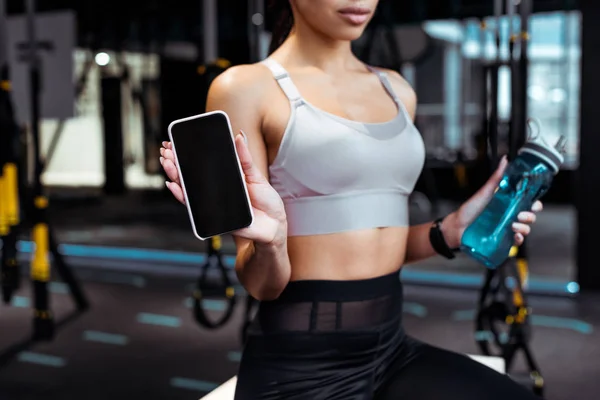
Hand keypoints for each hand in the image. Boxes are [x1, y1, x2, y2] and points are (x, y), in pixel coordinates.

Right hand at [160, 132, 287, 244]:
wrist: (273, 224)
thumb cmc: (266, 201)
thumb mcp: (255, 175)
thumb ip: (245, 158)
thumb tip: (239, 135)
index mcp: (224, 179)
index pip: (200, 166)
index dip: (186, 155)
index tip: (173, 143)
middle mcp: (215, 191)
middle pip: (189, 176)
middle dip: (175, 163)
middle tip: (166, 150)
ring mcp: (212, 203)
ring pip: (187, 189)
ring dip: (175, 176)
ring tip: (168, 163)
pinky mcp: (212, 216)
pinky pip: (193, 207)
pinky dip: (182, 196)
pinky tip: (174, 185)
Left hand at [442, 156, 543, 247]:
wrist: (457, 226)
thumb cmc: (470, 210)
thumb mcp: (485, 192)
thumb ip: (497, 177)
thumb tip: (505, 160)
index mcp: (508, 205)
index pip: (528, 204)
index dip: (535, 204)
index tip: (533, 203)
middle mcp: (510, 217)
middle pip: (530, 217)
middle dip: (530, 216)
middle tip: (520, 214)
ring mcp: (507, 229)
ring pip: (525, 229)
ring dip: (524, 227)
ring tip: (513, 225)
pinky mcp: (502, 240)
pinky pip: (516, 241)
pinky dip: (518, 239)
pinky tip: (514, 235)